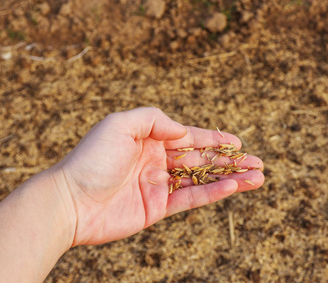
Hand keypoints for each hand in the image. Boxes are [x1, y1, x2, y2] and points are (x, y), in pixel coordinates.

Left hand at [54, 107, 263, 245]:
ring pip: (202, 180)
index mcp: (149, 140)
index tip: (238, 142)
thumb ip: (155, 119)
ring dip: (229, 178)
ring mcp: (158, 185)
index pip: (189, 138)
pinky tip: (233, 188)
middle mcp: (157, 161)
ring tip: (257, 177)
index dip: (215, 140)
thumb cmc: (92, 158)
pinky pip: (191, 199)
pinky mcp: (158, 208)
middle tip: (257, 162)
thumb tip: (183, 131)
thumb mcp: (120, 124)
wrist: (70, 200)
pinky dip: (213, 193)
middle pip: (201, 159)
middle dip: (230, 161)